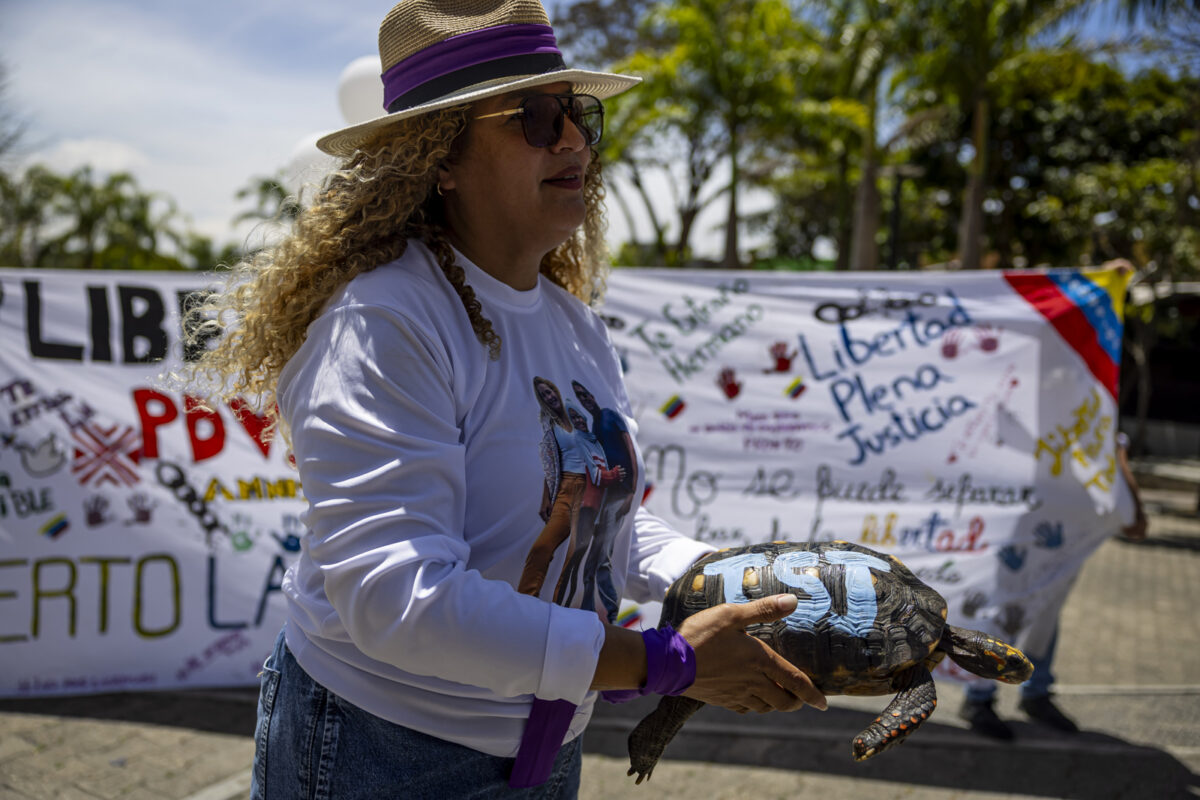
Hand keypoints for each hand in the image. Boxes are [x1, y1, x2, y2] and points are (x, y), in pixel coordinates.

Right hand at [677, 594, 826, 713]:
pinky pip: (744, 708)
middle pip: (783, 701)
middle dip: (796, 702)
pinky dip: (754, 705)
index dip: (813, 694)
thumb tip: (793, 601)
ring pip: (765, 706)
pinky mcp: (720, 699)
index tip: (824, 703)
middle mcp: (752, 681)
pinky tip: (750, 698)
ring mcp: (736, 693)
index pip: (795, 681)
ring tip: (778, 696)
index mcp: (760, 660)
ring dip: (776, 703)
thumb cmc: (701, 634)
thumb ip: (764, 609)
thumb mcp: (732, 615)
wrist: (669, 662)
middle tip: (801, 698)